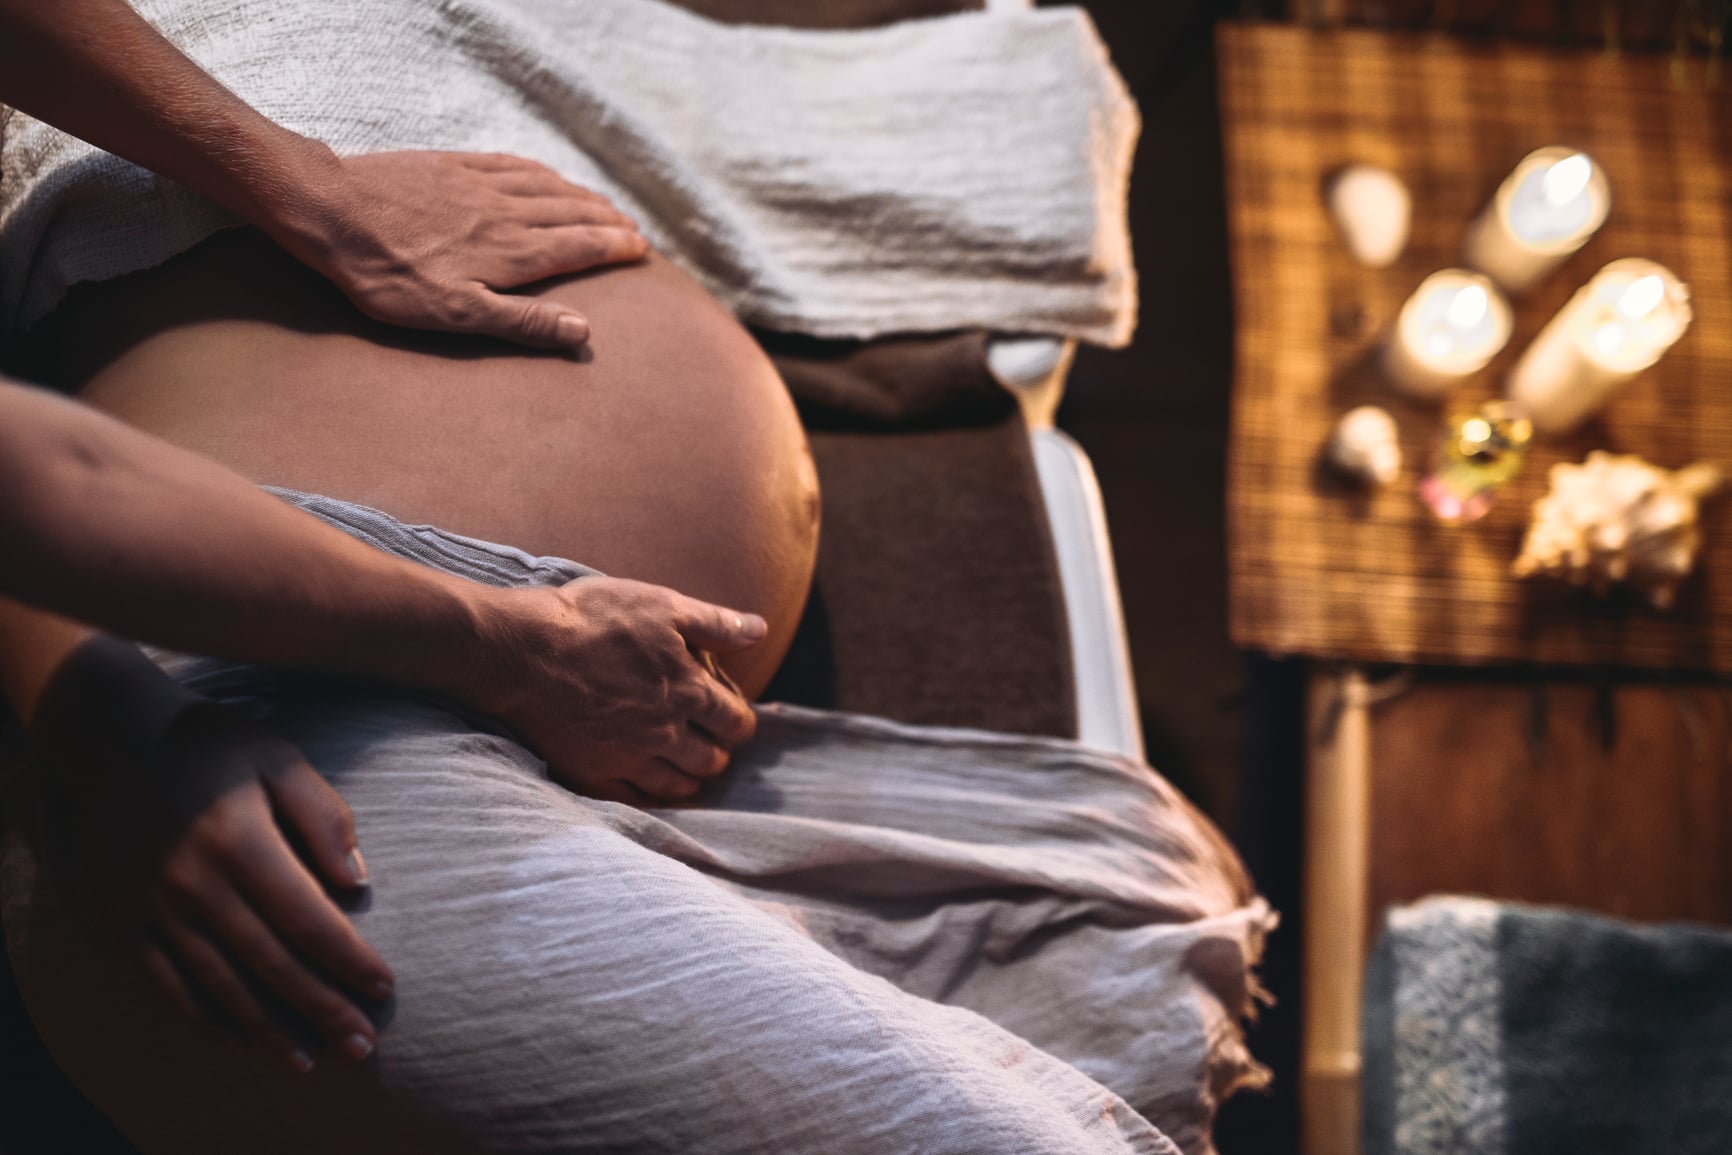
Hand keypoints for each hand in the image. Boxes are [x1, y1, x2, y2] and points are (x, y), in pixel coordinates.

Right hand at [66, 704, 393, 1073]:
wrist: (108, 740)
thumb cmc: (209, 746)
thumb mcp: (276, 757)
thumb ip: (323, 815)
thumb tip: (356, 880)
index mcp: (238, 841)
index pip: (307, 918)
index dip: (348, 959)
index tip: (385, 988)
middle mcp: (193, 884)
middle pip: (270, 963)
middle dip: (321, 1009)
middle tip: (362, 1045)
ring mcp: (152, 909)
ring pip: (219, 985)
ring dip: (268, 1029)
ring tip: (308, 1059)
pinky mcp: (120, 923)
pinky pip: (166, 985)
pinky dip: (204, 1019)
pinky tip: (240, 1040)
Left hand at [271, 148, 647, 349]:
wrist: (332, 211)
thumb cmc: (389, 275)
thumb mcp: (456, 315)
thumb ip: (522, 323)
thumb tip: (582, 331)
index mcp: (512, 253)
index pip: (581, 246)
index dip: (615, 248)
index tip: (642, 251)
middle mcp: (507, 214)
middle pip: (573, 213)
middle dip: (608, 221)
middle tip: (634, 230)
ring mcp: (480, 185)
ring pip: (548, 187)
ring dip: (582, 195)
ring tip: (604, 205)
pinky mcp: (453, 167)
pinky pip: (513, 164)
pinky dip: (542, 171)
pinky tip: (548, 174)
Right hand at [471, 578, 764, 803]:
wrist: (522, 650)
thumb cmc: (592, 619)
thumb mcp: (662, 605)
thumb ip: (716, 623)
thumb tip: (761, 631)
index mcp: (687, 691)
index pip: (735, 721)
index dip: (739, 721)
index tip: (732, 717)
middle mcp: (665, 733)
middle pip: (710, 760)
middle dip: (716, 751)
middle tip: (708, 742)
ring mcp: (628, 758)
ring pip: (676, 786)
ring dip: (688, 777)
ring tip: (684, 766)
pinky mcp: (592, 774)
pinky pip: (633, 801)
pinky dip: (648, 796)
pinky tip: (647, 786)